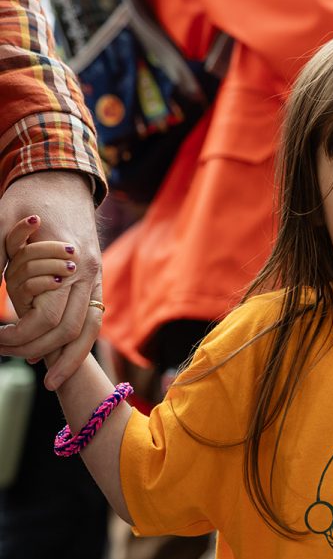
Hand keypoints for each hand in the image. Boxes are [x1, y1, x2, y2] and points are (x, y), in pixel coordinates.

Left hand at [0, 172, 102, 388]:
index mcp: (69, 263)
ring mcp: (97, 278)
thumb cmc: (29, 198)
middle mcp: (89, 275)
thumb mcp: (2, 225)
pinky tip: (58, 353)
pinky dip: (78, 342)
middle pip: (70, 332)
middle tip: (6, 354)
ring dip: (69, 358)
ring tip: (50, 379)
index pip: (47, 318)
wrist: (62, 180)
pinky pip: (92, 320)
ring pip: (89, 331)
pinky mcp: (95, 281)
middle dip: (37, 350)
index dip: (19, 337)